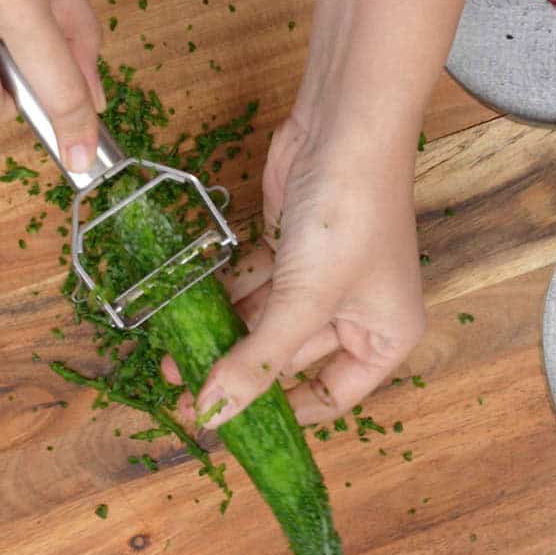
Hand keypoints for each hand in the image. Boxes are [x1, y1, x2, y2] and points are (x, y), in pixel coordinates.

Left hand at [170, 114, 425, 427]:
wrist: (343, 125)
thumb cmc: (349, 217)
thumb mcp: (305, 300)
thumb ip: (259, 360)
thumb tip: (215, 415)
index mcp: (384, 337)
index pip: (333, 397)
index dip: (284, 415)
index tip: (233, 429)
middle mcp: (355, 312)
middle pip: (289, 361)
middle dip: (237, 374)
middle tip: (184, 394)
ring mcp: (320, 279)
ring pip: (263, 324)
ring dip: (221, 338)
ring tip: (171, 360)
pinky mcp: (289, 248)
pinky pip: (252, 287)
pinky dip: (222, 300)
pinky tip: (184, 315)